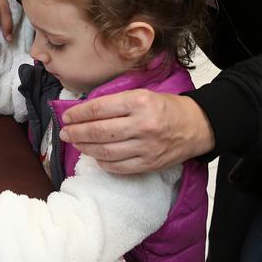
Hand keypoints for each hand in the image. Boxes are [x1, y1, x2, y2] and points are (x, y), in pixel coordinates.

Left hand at [59, 90, 214, 173]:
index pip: (98, 109)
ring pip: (105, 151)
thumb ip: (115, 103)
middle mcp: (142, 125)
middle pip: (99, 131)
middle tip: (65, 133)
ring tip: (76, 143)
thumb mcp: (142, 94)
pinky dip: (102, 162)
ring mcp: (146, 147)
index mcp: (138, 102)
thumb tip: (84, 112)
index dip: (78, 114)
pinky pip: (118, 167)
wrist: (197, 126)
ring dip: (85, 148)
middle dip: (76, 133)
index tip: (67, 116)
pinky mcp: (149, 164)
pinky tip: (95, 156)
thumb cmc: (166, 107)